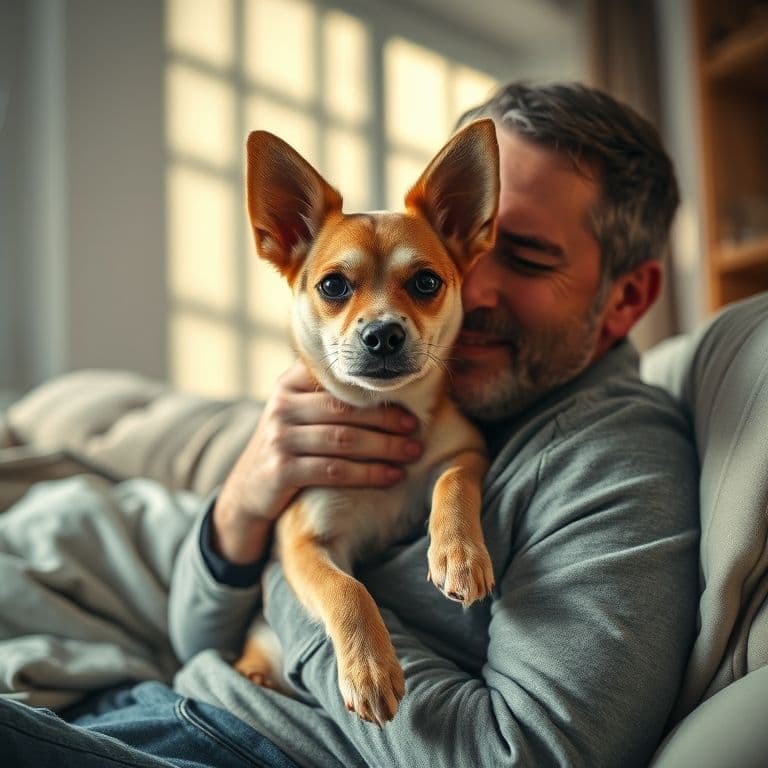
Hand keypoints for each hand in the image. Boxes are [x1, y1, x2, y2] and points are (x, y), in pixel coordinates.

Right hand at [212, 361, 422, 562]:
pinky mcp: (282, 471)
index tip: (407, 390)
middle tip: (416, 426)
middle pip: (345, 409)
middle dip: (386, 418)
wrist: (247, 490)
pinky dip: (368, 473)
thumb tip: (388, 379)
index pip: (336, 377)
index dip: (373, 384)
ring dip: (385, 446)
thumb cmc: (287, 445)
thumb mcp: (295, 411)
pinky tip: (392, 475)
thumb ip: (324, 393)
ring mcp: (279, 438)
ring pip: (344, 440)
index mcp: (289, 384)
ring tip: (412, 451)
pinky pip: (335, 470)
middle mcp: (282, 406)